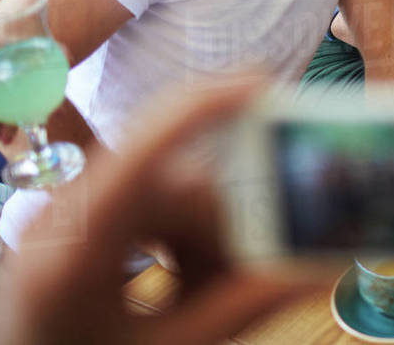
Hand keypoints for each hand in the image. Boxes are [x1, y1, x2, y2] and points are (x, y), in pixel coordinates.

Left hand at [0, 80, 317, 344]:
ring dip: (212, 244)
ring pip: (179, 197)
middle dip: (232, 230)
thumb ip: (240, 308)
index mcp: (79, 241)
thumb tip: (316, 270)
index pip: (147, 146)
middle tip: (263, 282)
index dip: (207, 105)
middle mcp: (76, 210)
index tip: (265, 84)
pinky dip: (187, 245)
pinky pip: (158, 210)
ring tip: (212, 303)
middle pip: (183, 184)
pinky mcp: (88, 221)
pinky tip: (188, 293)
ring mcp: (80, 212)